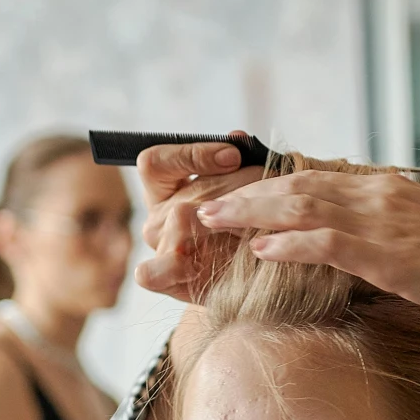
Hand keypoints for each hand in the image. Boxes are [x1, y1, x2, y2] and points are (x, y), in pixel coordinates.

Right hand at [134, 139, 268, 303]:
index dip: (193, 155)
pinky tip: (214, 258)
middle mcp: (158, 218)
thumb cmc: (249, 224)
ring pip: (180, 224)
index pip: (155, 162)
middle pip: (185, 195)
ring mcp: (160, 248)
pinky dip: (177, 266)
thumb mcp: (244, 185)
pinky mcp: (166, 279)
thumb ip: (237, 164)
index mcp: (164, 188)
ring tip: (260, 223)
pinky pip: (151, 273)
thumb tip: (238, 139)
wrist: (256, 275)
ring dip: (226, 221)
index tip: (234, 156)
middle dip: (233, 190)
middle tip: (268, 189)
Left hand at [194, 168, 419, 327]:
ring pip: (301, 207)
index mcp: (389, 191)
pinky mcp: (388, 252)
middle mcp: (380, 196)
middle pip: (297, 186)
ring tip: (214, 221)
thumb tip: (358, 252)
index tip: (238, 197)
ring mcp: (383, 221)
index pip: (317, 180)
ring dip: (252, 213)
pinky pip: (327, 242)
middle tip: (206, 205)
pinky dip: (288, 242)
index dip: (271, 188)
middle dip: (246, 195)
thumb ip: (389, 238)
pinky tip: (260, 249)